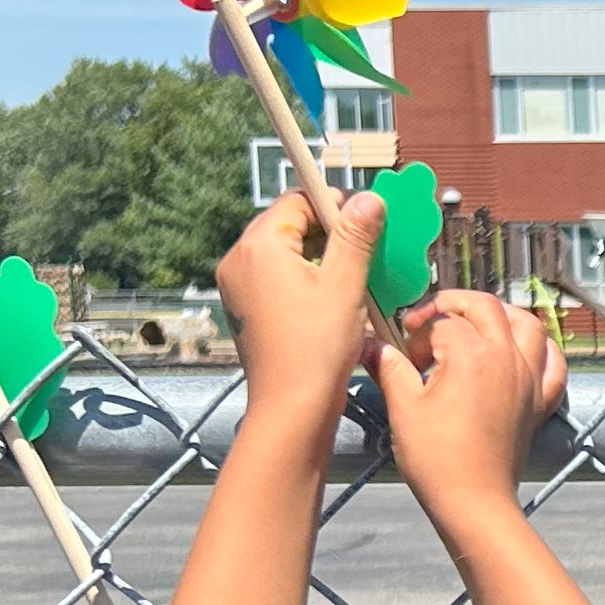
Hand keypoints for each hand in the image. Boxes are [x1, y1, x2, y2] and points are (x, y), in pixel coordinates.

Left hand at [217, 188, 383, 417]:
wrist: (292, 406)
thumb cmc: (317, 349)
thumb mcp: (345, 285)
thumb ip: (356, 235)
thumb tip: (368, 198)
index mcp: (260, 246)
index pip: (298, 200)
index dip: (334, 204)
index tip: (365, 220)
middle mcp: (239, 259)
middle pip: (287, 223)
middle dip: (327, 230)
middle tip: (362, 249)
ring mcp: (236, 284)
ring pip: (281, 249)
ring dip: (316, 253)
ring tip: (349, 275)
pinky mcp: (243, 305)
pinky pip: (273, 274)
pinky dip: (300, 275)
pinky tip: (327, 295)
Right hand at [374, 289, 564, 516]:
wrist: (473, 501)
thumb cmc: (436, 458)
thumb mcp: (404, 408)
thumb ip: (390, 368)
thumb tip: (371, 346)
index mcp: (471, 354)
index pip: (440, 322)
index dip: (415, 334)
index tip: (402, 356)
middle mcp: (506, 357)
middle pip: (485, 307)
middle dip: (453, 304)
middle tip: (429, 319)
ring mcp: (528, 379)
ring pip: (528, 324)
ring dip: (502, 315)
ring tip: (476, 323)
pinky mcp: (539, 402)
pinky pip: (554, 363)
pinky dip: (543, 349)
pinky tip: (524, 351)